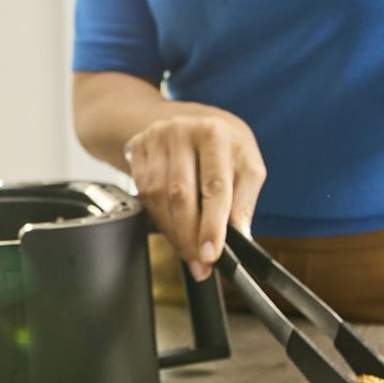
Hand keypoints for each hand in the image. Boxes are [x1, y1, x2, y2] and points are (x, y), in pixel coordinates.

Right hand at [122, 111, 265, 280]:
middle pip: (180, 195)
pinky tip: (176, 232)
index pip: (214, 185)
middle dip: (190, 236)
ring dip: (175, 234)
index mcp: (214, 132)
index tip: (212, 253)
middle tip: (201, 263)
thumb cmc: (224, 145)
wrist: (189, 119)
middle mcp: (181, 131)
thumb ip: (244, 199)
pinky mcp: (136, 150)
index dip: (212, 224)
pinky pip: (145, 196)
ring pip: (158, 200)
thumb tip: (239, 235)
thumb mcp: (246, 164)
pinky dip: (162, 222)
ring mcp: (154, 139)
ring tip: (191, 253)